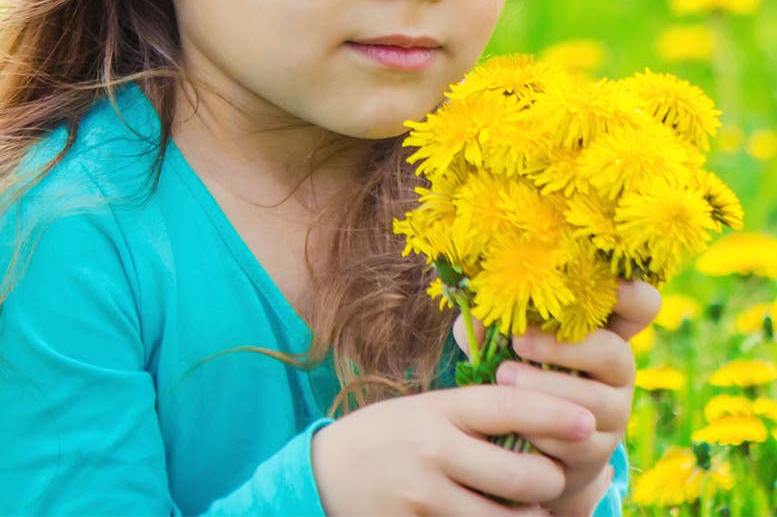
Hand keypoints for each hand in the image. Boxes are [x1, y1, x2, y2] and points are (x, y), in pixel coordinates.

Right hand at [311, 383, 596, 515]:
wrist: (324, 475)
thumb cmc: (384, 436)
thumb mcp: (422, 410)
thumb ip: (470, 417)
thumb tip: (535, 422)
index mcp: (437, 410)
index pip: (506, 406)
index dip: (553, 412)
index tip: (589, 420)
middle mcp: (435, 451)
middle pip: (521, 477)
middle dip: (549, 482)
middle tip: (550, 477)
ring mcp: (427, 497)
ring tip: (530, 508)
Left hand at [494, 280, 661, 516]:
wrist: (518, 437)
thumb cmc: (511, 365)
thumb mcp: (497, 337)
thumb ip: (488, 320)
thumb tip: (477, 316)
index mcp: (600, 328)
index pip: (641, 305)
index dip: (633, 294)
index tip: (606, 287)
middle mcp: (616, 367)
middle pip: (615, 353)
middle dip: (564, 347)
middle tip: (519, 341)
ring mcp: (613, 410)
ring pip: (596, 401)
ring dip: (547, 388)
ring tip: (503, 377)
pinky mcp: (598, 450)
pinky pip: (579, 441)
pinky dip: (544, 429)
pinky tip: (515, 419)